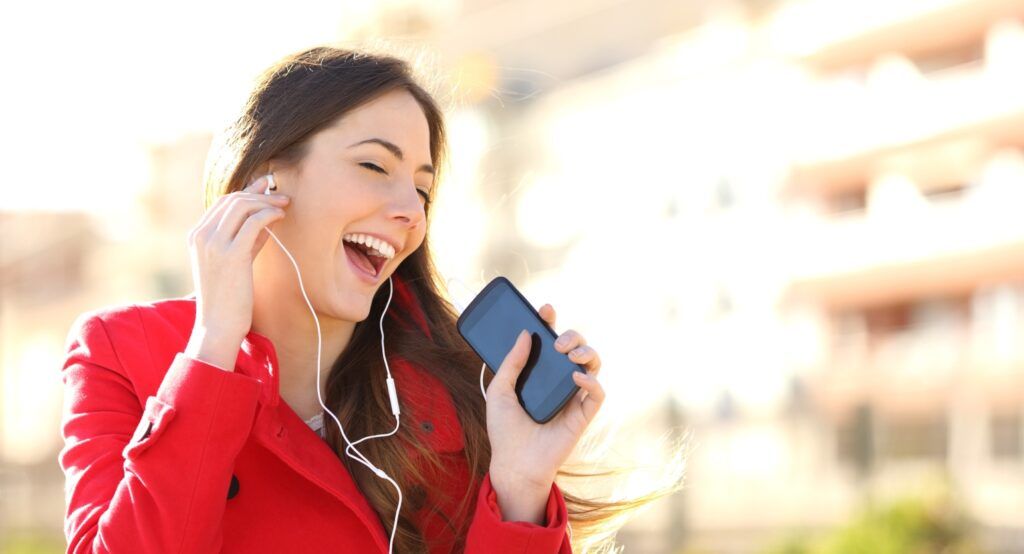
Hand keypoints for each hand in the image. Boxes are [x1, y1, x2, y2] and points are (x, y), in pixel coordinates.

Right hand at [185, 175, 290, 348]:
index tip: (267, 188)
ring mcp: (213, 243)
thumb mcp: (235, 261)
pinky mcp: (230, 254)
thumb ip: (247, 239)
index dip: (248, 191)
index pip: (223, 202)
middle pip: (233, 199)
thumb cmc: (229, 296)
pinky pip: (253, 222)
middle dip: (260, 194)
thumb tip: (267, 218)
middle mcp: (201, 236)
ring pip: (242, 206)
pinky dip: (269, 214)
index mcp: (196, 236)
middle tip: (282, 197)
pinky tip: (281, 217)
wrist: (218, 325)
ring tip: (285, 205)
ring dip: (267, 202)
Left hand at [485, 303, 604, 518]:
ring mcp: (572, 397)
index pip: (550, 342)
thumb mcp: (500, 391)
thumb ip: (512, 362)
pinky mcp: (583, 415)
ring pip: (593, 365)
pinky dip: (591, 382)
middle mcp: (557, 382)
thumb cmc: (504, 430)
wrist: (513, 463)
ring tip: (570, 355)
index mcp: (539, 374)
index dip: (550, 323)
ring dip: (587, 353)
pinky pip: (597, 394)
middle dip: (572, 336)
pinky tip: (576, 378)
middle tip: (558, 343)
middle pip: (576, 348)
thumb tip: (526, 333)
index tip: (545, 310)